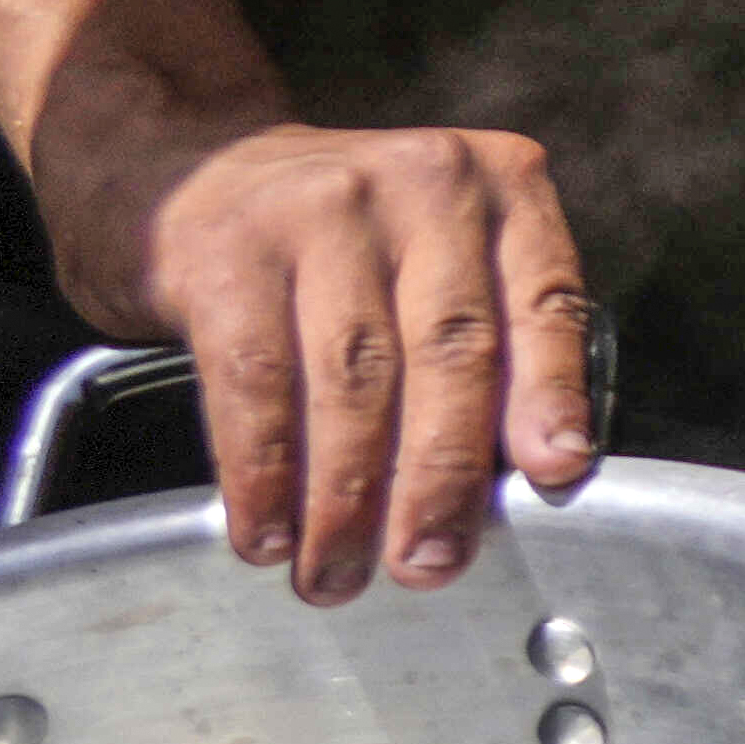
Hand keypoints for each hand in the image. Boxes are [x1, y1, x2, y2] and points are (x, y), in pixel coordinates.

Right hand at [51, 101, 596, 598]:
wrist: (189, 169)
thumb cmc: (339, 241)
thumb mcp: (434, 255)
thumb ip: (487, 338)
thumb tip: (518, 475)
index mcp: (500, 186)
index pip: (544, 300)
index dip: (550, 394)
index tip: (555, 474)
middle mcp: (423, 183)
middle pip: (449, 351)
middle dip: (440, 475)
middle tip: (428, 564)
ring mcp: (324, 210)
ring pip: (354, 379)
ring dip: (347, 499)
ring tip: (336, 573)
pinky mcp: (229, 252)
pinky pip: (256, 381)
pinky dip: (264, 473)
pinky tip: (267, 532)